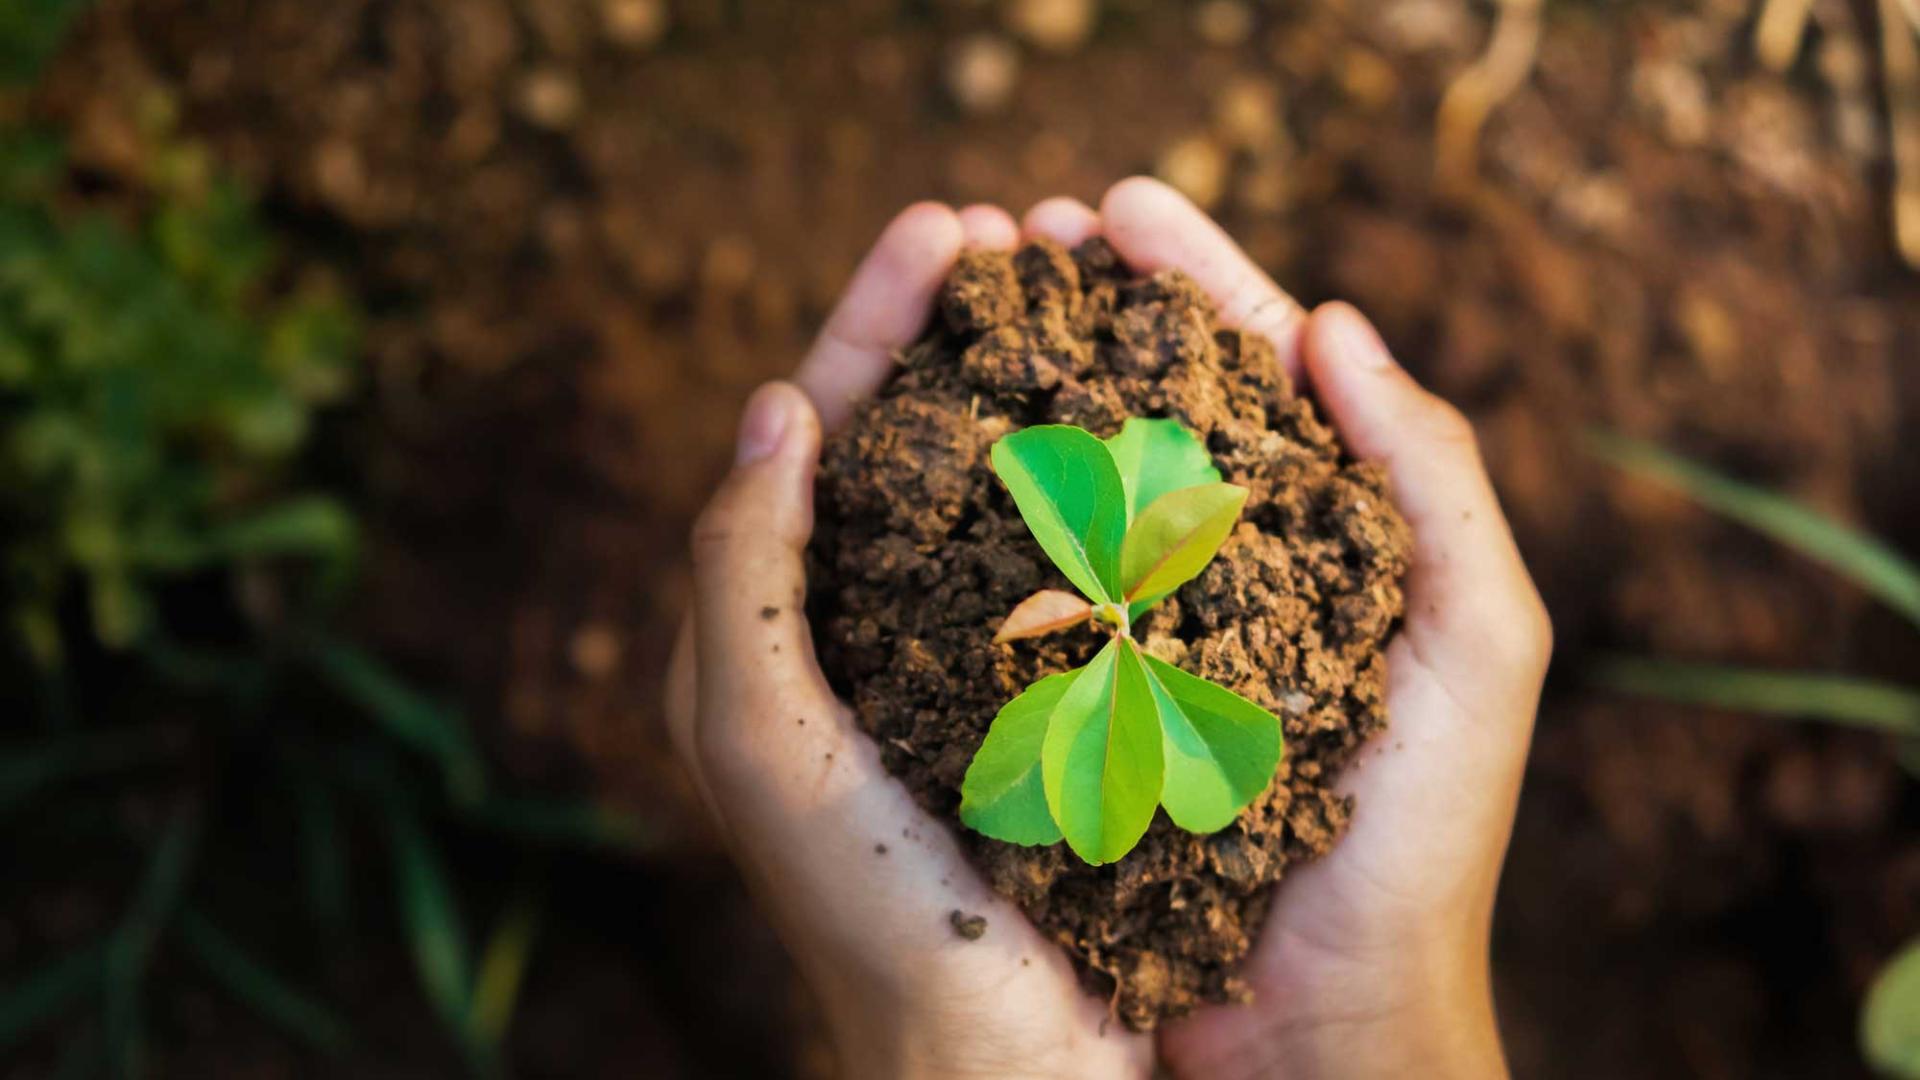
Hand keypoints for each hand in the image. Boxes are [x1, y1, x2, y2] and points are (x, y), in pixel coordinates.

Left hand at [665, 202, 1155, 1079]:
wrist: (996, 1066)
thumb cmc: (873, 917)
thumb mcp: (764, 739)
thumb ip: (741, 574)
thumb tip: (771, 407)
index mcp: (765, 633)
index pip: (807, 434)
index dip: (867, 322)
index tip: (945, 230)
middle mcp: (850, 638)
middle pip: (892, 440)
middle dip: (944, 331)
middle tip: (1017, 236)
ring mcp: (945, 669)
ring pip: (977, 490)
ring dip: (1021, 389)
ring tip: (1082, 305)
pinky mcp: (1033, 709)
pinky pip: (1053, 565)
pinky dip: (1087, 485)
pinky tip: (1142, 437)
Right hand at [1040, 181, 1550, 1077]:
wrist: (1321, 1021)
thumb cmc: (1422, 848)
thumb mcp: (1480, 646)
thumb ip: (1437, 479)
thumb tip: (1338, 326)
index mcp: (1326, 536)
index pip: (1260, 370)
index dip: (1191, 277)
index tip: (1112, 206)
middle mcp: (1223, 568)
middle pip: (1149, 399)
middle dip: (1082, 307)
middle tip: (1007, 231)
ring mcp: (1140, 630)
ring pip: (1073, 475)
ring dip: (1016, 382)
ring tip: (952, 302)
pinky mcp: (1070, 702)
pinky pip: (1017, 586)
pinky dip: (975, 510)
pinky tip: (928, 452)